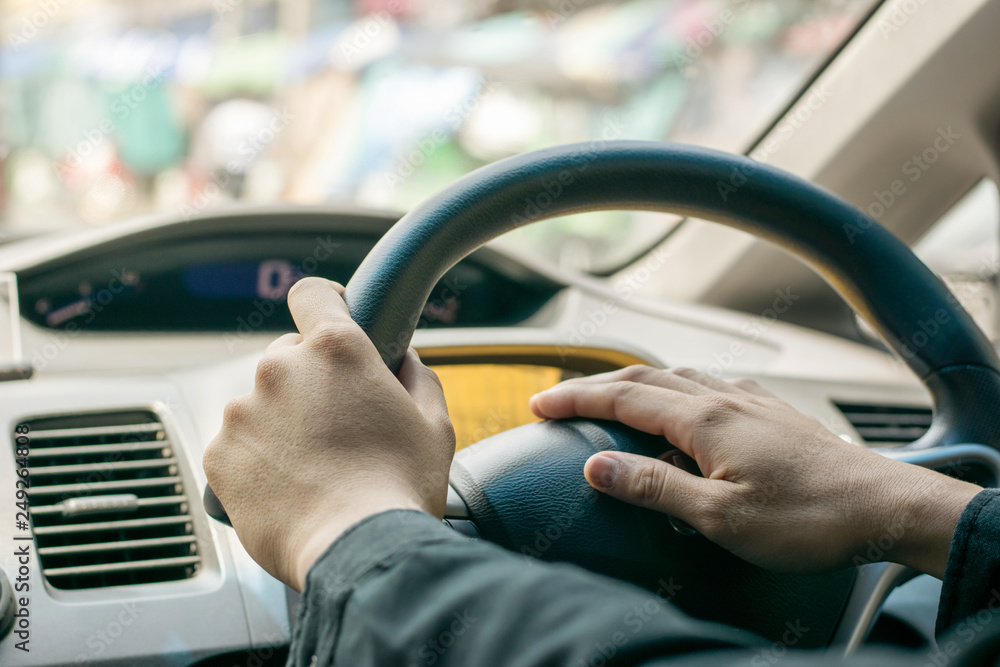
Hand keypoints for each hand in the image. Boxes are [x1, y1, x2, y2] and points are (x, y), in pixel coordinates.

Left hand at [203, 278, 455, 590]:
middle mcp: (281, 369)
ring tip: (314, 466)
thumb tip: (403, 360)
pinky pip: (237, 444)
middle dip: (309, 381)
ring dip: (281, 422)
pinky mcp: (219, 455)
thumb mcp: (434, 423)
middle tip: (337, 424)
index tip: (329, 317)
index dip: (322, 303)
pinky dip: (256, 459)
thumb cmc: (401, 488)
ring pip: (260, 402)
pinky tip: (289, 486)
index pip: (312, 294)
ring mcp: (243, 412)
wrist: (357, 551)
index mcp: (336, 350)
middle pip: (287, 355)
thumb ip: (416, 376)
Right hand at [529, 366, 979, 576]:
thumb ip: (655, 487)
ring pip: (679, 375)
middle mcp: (725, 399)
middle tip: (559, 396)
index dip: (576, 399)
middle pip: (645, 377)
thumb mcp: (721, 518)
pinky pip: (710, 384)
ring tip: (610, 392)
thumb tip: (596, 465)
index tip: (538, 403)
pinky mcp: (773, 411)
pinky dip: (677, 384)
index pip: (623, 397)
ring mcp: (751, 401)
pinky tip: (686, 398)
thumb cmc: (808, 519)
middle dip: (595, 384)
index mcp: (705, 420)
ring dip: (635, 380)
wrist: (885, 507)